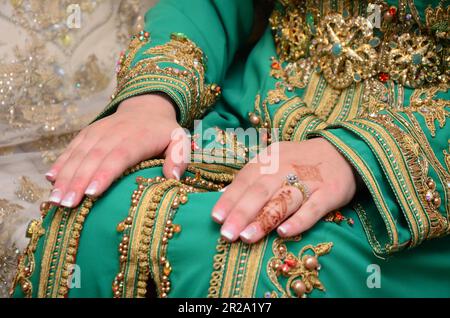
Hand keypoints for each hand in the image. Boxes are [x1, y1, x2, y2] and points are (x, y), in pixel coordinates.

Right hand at [45, 94, 188, 207]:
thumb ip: (179, 157)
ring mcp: (98, 132)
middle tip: (66, 204)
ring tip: (55, 199)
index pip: (119, 156)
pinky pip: (72, 147)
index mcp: (137, 138)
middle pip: (93, 158)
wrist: (147, 107)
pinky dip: (61, 162)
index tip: (92, 193)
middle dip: (78, 181)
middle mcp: (114, 134)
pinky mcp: (88, 133)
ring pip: (79, 154)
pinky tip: (50, 178)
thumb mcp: (179, 140)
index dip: (104, 173)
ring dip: (65, 176)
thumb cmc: (164, 131)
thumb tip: (174, 178)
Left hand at [212, 139, 356, 242]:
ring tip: (247, 237)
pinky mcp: (330, 193)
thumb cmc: (300, 161)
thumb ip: (252, 178)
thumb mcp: (274, 161)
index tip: (216, 218)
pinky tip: (283, 233)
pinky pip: (313, 208)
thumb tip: (225, 195)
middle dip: (242, 213)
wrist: (343, 151)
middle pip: (261, 191)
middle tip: (227, 234)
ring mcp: (309, 180)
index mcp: (270, 159)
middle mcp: (287, 167)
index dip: (230, 198)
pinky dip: (299, 220)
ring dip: (265, 219)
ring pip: (284, 200)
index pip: (246, 179)